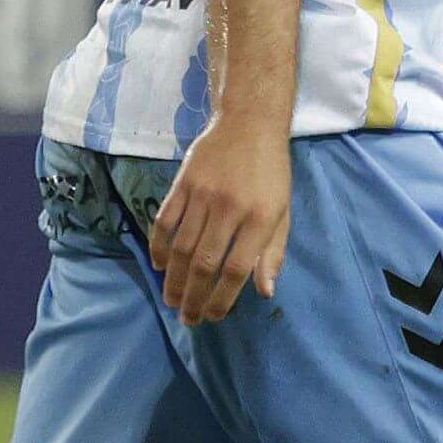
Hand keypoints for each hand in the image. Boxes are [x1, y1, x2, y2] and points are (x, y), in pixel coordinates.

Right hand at [152, 121, 291, 324]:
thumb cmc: (271, 173)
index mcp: (260, 218)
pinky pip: (164, 222)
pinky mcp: (182, 183)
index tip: (213, 316)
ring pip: (181, 247)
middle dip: (194, 297)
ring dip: (174, 280)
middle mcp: (230, 208)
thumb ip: (273, 253)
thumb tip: (264, 292)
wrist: (249, 123)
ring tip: (172, 301)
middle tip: (188, 319)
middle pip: (204, 264)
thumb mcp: (283, 212)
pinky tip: (159, 265)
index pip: (236, 270)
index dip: (222, 299)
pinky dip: (158, 247)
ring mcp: (202, 195)